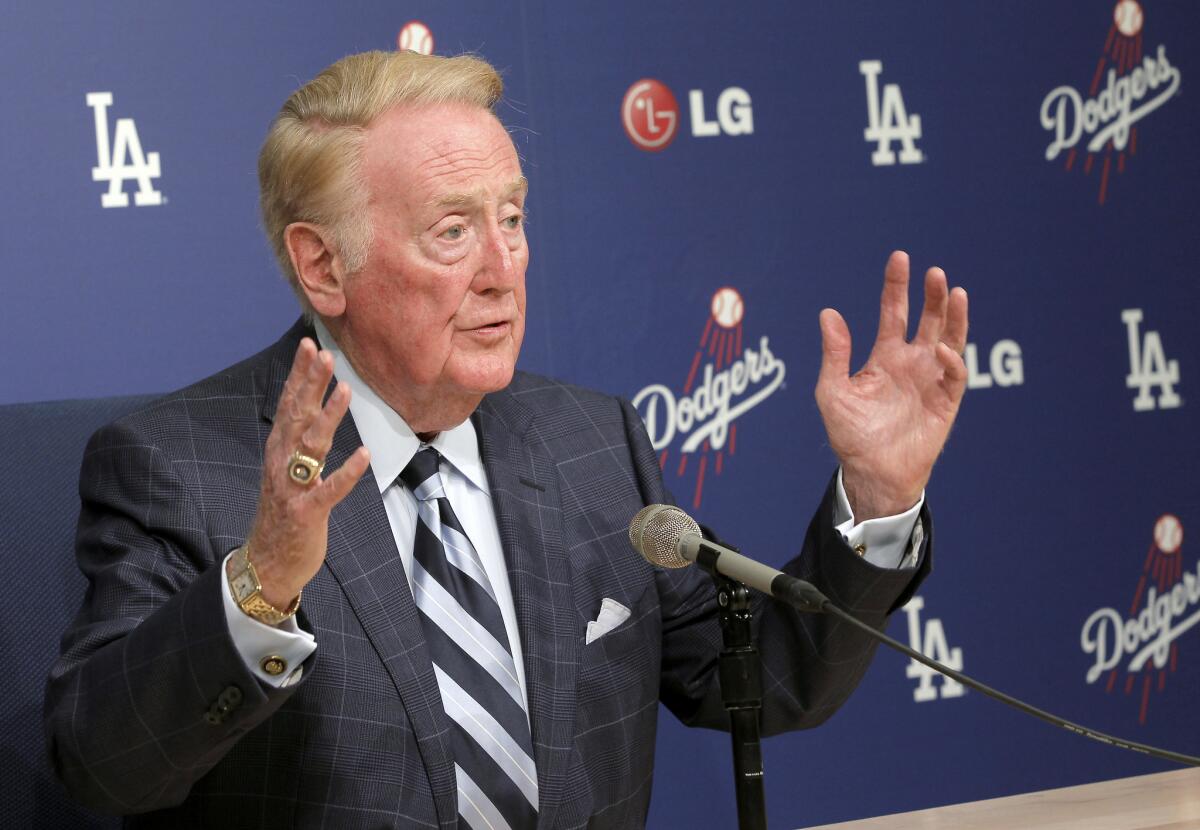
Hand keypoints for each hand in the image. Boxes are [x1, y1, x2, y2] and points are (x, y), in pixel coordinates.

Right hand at [246, 338, 369, 608]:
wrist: (268, 564)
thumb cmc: (285, 514)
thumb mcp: (288, 471)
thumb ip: (300, 442)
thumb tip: (312, 409)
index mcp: (278, 451)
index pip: (289, 405)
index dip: (299, 375)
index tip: (309, 345)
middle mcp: (281, 463)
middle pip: (297, 416)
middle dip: (311, 384)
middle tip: (325, 353)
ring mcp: (293, 488)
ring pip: (312, 446)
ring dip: (329, 417)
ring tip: (345, 390)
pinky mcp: (307, 512)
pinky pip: (329, 489)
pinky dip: (347, 472)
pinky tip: (363, 454)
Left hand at [815, 251, 968, 520]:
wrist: (871, 473)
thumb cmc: (850, 435)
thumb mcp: (832, 391)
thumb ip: (834, 353)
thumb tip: (828, 312)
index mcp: (884, 357)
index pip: (893, 312)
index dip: (897, 286)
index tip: (900, 258)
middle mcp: (911, 363)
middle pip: (928, 320)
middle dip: (932, 296)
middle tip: (934, 272)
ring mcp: (931, 380)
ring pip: (949, 339)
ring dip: (953, 316)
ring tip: (954, 291)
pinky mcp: (946, 402)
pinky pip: (954, 374)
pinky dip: (951, 360)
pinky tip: (941, 349)